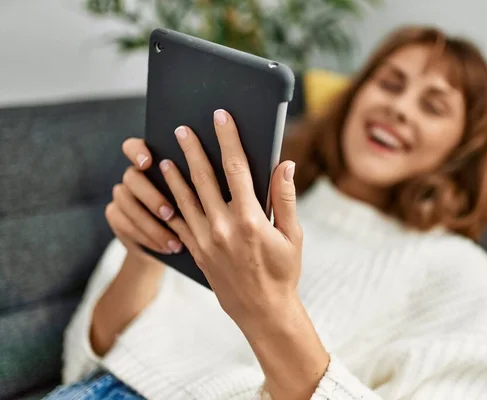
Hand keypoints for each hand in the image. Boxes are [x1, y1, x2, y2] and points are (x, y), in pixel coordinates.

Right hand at [105, 138, 192, 260]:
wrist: (177, 243)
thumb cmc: (199, 213)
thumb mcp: (204, 197)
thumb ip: (202, 183)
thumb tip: (219, 176)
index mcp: (152, 161)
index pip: (133, 147)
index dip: (137, 151)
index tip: (148, 162)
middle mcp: (134, 175)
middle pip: (131, 177)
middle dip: (151, 197)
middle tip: (170, 213)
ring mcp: (121, 195)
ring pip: (126, 203)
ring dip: (151, 223)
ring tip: (175, 240)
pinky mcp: (115, 216)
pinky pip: (122, 225)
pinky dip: (147, 238)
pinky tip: (167, 248)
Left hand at [158, 109, 302, 332]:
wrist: (262, 311)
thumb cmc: (283, 272)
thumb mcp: (293, 236)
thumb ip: (286, 198)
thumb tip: (285, 164)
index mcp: (251, 219)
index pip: (236, 168)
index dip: (228, 139)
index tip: (221, 117)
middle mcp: (223, 226)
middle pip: (203, 177)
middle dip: (192, 149)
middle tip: (182, 129)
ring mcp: (205, 240)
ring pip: (184, 198)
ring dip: (173, 174)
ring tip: (165, 156)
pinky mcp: (196, 251)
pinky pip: (178, 223)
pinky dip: (169, 204)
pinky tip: (164, 192)